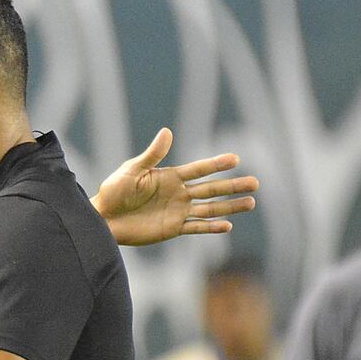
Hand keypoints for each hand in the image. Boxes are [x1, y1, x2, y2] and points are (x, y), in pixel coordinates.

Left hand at [92, 127, 257, 245]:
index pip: (199, 169)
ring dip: (230, 206)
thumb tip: (167, 132)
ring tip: (251, 203)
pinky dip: (211, 227)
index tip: (236, 158)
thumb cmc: (114, 191)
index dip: (217, 164)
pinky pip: (196, 227)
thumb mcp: (132, 170)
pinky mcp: (173, 228)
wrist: (104, 218)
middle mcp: (178, 193)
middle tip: (256, 183)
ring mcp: (177, 211)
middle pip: (211, 188)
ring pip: (210, 208)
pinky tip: (228, 225)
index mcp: (170, 176)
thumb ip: (152, 155)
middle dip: (233, 186)